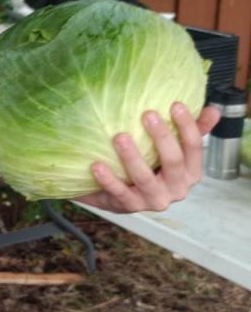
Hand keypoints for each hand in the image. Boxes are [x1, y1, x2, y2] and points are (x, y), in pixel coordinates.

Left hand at [76, 102, 219, 212]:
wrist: (120, 195)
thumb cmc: (152, 166)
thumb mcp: (173, 149)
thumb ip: (193, 130)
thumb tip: (213, 110)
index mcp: (190, 173)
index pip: (194, 148)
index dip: (187, 126)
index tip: (175, 105)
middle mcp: (176, 189)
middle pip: (173, 162)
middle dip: (161, 137)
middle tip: (147, 114)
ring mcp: (153, 200)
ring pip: (145, 179)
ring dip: (132, 157)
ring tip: (119, 137)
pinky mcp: (130, 207)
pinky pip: (119, 193)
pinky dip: (108, 179)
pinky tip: (97, 165)